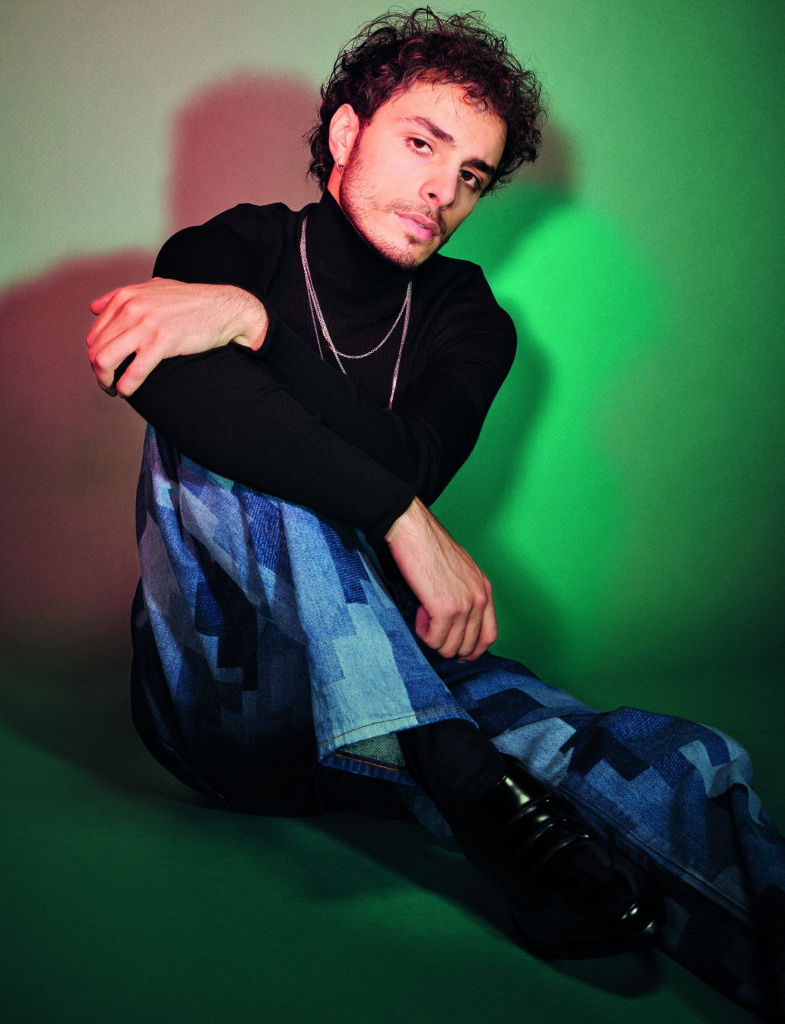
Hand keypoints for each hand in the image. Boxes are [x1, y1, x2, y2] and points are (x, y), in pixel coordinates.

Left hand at [87, 278, 267, 395]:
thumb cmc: (191, 302)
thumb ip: (121, 297)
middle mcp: (131, 308)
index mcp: (126, 297)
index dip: (97, 356)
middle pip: (96, 350)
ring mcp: (146, 325)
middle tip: (110, 384)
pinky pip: (133, 372)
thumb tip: (93, 308)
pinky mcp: (162, 343)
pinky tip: (127, 392)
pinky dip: (125, 387)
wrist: (224, 309)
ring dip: (105, 382)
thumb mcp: (153, 289)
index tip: (110, 368)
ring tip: (114, 390)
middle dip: (99, 373)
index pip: (94, 335)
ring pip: (105, 361)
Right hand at [385, 498, 496, 661]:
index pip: (489, 635)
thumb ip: (464, 594)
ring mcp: (464, 605)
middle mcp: (479, 599)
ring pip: (451, 646)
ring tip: (424, 617)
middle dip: (448, 646)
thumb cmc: (430, 547)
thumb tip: (456, 621)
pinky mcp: (445, 609)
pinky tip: (419, 614)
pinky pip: (435, 639)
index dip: (474, 650)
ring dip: (434, 639)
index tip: (460, 654)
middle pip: (470, 645)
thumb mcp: (460, 571)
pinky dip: (424, 633)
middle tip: (432, 630)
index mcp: (485, 590)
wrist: (415, 531)